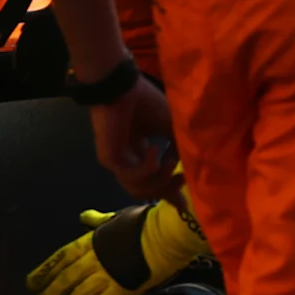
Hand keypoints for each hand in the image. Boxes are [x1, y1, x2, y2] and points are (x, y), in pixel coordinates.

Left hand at [27, 192, 211, 294]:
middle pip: (65, 281)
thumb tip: (85, 217)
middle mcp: (93, 260)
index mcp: (91, 242)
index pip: (61, 258)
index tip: (30, 285)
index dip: (44, 272)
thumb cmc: (144, 222)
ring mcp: (106, 276)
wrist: (166, 232)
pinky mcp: (121, 291)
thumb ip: (99, 222)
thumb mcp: (117, 217)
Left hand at [88, 77, 177, 199]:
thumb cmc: (145, 101)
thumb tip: (184, 164)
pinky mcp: (110, 159)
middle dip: (168, 189)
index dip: (170, 193)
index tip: (185, 207)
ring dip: (160, 180)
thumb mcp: (171, 126)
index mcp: (140, 152)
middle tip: (181, 178)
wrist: (123, 87)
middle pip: (147, 191)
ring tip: (169, 161)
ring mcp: (117, 162)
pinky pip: (133, 177)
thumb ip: (178, 147)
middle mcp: (128, 159)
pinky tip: (154, 149)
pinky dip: (148, 168)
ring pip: (139, 190)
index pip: (153, 179)